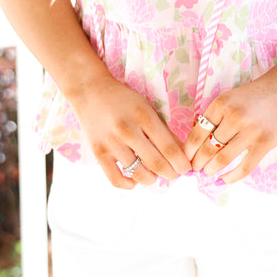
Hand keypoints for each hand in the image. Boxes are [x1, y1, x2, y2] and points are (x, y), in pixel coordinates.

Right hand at [69, 73, 191, 189]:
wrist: (90, 91)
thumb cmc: (123, 100)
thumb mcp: (147, 108)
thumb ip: (162, 130)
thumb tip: (181, 153)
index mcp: (144, 117)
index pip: (169, 148)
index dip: (181, 163)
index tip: (186, 169)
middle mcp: (128, 130)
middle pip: (157, 163)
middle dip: (170, 173)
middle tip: (173, 174)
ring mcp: (111, 143)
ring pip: (138, 174)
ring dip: (151, 179)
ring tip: (154, 175)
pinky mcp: (98, 152)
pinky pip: (116, 179)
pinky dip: (129, 185)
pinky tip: (135, 180)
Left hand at [184, 63, 276, 184]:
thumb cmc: (254, 95)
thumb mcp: (229, 98)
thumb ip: (214, 116)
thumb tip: (195, 142)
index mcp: (221, 104)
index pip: (197, 133)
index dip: (189, 150)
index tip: (186, 157)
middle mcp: (234, 117)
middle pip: (207, 148)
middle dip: (197, 162)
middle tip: (194, 168)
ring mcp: (250, 131)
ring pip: (222, 159)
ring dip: (211, 169)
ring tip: (207, 172)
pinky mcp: (264, 143)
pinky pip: (244, 167)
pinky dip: (231, 177)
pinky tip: (223, 180)